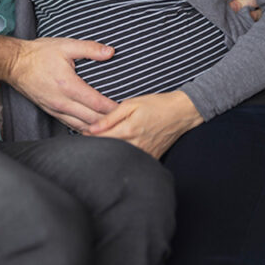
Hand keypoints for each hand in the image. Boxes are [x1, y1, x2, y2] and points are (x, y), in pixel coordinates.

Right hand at [7, 38, 118, 132]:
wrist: (14, 64)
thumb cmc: (39, 53)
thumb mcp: (65, 45)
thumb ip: (89, 49)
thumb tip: (111, 52)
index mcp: (68, 85)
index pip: (97, 103)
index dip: (114, 109)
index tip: (127, 109)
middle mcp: (62, 102)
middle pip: (92, 120)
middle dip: (110, 123)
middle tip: (126, 123)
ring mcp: (56, 109)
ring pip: (82, 127)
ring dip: (98, 130)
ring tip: (114, 131)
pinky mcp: (51, 111)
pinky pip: (71, 125)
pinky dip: (85, 130)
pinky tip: (94, 130)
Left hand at [87, 91, 203, 158]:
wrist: (181, 113)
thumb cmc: (156, 105)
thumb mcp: (131, 104)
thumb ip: (110, 117)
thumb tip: (91, 128)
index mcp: (129, 130)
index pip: (101, 139)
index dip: (89, 137)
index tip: (83, 133)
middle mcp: (136, 145)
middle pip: (109, 150)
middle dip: (98, 145)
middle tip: (91, 138)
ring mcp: (144, 154)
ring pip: (120, 157)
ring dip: (110, 151)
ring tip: (105, 143)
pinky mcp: (151, 158)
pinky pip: (133, 160)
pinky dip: (124, 156)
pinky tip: (120, 149)